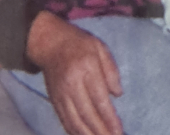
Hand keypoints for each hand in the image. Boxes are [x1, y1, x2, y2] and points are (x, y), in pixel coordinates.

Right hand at [26, 11, 122, 134]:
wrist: (50, 43)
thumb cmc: (79, 44)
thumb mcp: (100, 47)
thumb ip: (111, 69)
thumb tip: (117, 94)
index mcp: (86, 67)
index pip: (99, 98)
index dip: (109, 118)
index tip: (119, 130)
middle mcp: (72, 83)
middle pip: (87, 114)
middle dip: (101, 131)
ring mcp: (61, 93)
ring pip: (75, 121)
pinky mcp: (54, 100)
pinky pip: (65, 120)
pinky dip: (75, 131)